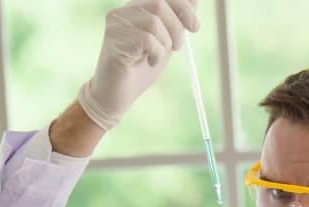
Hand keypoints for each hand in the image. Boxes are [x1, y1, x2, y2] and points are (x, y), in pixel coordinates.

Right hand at [78, 0, 199, 129]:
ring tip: (158, 57)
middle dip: (177, 27)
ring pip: (154, 22)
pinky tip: (149, 62)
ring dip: (165, 43)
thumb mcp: (164, 43)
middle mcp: (122, 12)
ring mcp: (115, 25)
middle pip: (160, 3)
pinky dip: (156, 53)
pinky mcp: (113, 40)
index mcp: (134, 9)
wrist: (116, 96)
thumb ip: (175, 23)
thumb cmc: (139, 70)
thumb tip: (194, 1)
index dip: (183, 6)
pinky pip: (146, 39)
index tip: (195, 26)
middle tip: (178, 47)